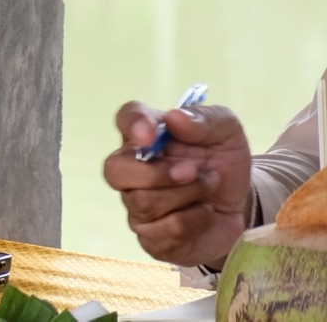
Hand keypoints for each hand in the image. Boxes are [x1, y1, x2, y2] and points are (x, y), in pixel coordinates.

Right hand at [103, 99, 253, 265]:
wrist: (242, 208)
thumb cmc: (224, 163)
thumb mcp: (227, 132)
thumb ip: (205, 119)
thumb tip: (175, 118)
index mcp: (147, 135)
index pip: (125, 119)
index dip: (132, 125)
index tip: (149, 135)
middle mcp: (132, 169)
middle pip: (114, 171)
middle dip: (157, 174)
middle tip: (193, 171)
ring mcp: (136, 205)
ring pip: (143, 203)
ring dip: (187, 196)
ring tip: (208, 188)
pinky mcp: (151, 238)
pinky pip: (163, 233)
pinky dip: (194, 222)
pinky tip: (205, 213)